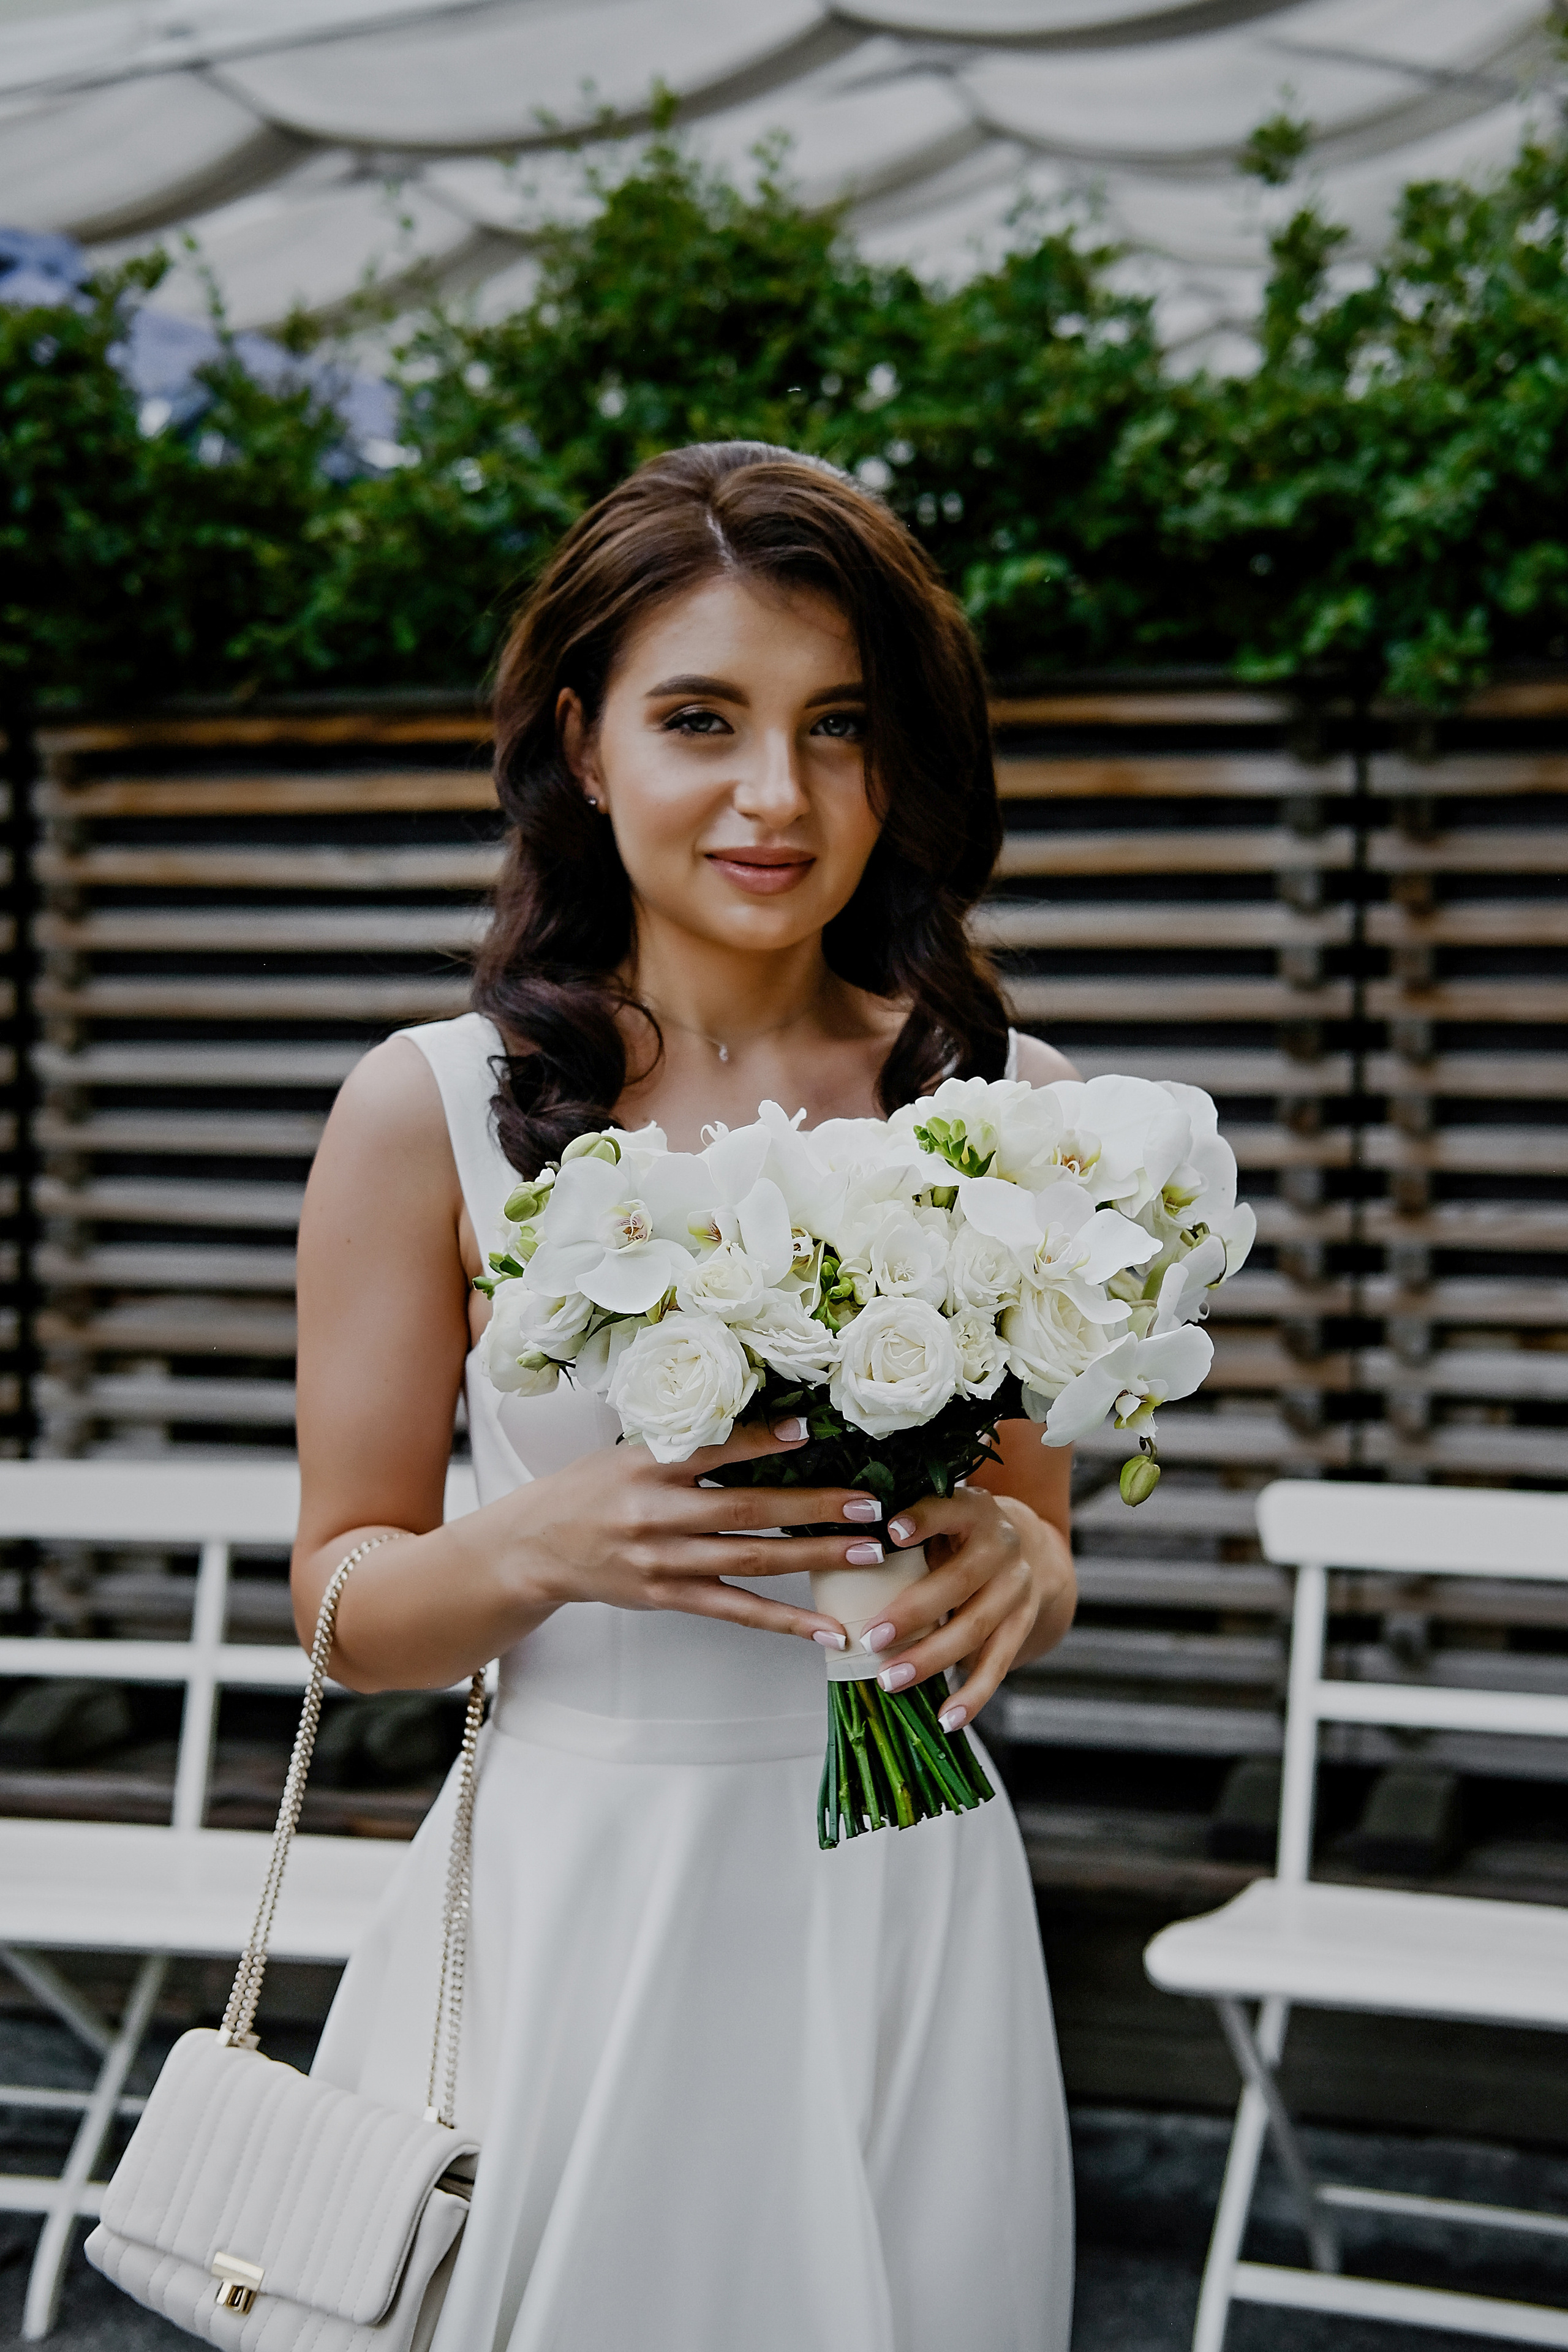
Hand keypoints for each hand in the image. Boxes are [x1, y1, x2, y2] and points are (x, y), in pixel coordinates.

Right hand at [507, 1417, 888, 1645]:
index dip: (764, 1440)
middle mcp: (657, 1514)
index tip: (812, 1430)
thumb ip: (687, 1442)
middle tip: (871, 1506)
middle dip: (814, 1509)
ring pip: (752, 1561)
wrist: (534, 1547)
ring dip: (814, 1559)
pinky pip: (737, 1612)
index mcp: (648, 1465)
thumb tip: (766, 1425)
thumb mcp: (629, 1450)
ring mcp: (664, 1561)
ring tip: (867, 1555)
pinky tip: (828, 1629)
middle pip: (748, 1510)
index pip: (715, 1448)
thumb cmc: (590, 1489)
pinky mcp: (668, 1598)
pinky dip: (786, 1622)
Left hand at [855, 1485, 1074, 1732]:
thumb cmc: (962, 1531)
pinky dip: (972, 1696)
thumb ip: (906, 1528)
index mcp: (974, 1510)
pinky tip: (946, 1719)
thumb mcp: (942, 1513)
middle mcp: (1002, 1548)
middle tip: (871, 1639)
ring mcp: (1016, 1590)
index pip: (949, 1509)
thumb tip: (840, 1548)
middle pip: (958, 1583)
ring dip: (931, 1660)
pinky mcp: (1022, 1626)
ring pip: (975, 1630)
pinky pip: (997, 1665)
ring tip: (890, 1681)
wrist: (1033, 1549)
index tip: (892, 1531)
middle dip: (913, 1613)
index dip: (925, 1519)